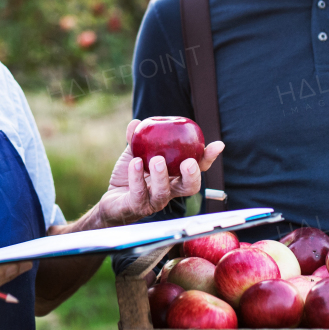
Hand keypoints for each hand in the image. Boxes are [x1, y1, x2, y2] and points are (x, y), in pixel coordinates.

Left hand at [93, 119, 224, 226]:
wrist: (111, 201)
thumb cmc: (130, 178)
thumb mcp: (134, 156)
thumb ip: (137, 140)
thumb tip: (137, 122)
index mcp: (174, 177)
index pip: (196, 169)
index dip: (208, 158)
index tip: (217, 145)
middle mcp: (169, 191)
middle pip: (189, 188)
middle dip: (192, 176)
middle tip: (189, 163)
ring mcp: (153, 201)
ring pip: (163, 193)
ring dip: (161, 176)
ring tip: (157, 160)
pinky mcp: (136, 206)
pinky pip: (139, 193)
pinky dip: (137, 177)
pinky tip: (135, 163)